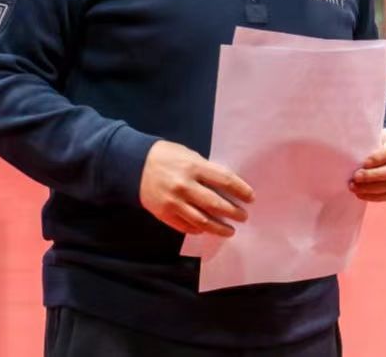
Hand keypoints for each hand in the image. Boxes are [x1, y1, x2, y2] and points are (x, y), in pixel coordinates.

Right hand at [139, 140, 253, 236]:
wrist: (134, 165)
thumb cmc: (166, 156)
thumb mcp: (188, 155)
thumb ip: (206, 170)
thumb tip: (226, 186)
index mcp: (193, 167)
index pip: (225, 180)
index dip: (241, 190)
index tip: (250, 198)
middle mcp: (185, 186)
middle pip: (216, 204)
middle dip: (234, 212)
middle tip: (244, 217)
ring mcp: (174, 202)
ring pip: (202, 221)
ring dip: (219, 228)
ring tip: (230, 230)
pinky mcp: (165, 214)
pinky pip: (186, 226)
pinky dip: (199, 229)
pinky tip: (206, 229)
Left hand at [350, 128, 385, 201]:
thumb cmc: (377, 139)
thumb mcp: (375, 135)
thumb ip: (368, 142)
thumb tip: (351, 154)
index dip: (381, 157)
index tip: (364, 163)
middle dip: (374, 175)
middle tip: (356, 177)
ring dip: (372, 188)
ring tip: (354, 187)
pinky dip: (375, 196)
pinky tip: (361, 194)